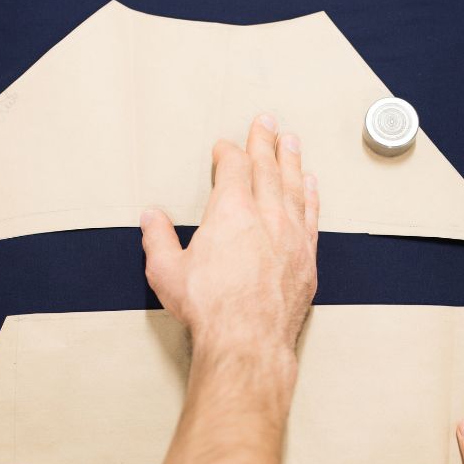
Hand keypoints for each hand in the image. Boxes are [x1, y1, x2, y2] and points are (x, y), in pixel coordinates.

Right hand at [140, 114, 318, 355]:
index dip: (229, 153)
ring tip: (291, 141)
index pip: (234, 168)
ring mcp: (291, 235)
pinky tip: (311, 184)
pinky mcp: (307, 257)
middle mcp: (266, 215)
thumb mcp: (166, 271)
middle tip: (266, 122)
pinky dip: (311, 195)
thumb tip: (151, 217)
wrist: (248, 341)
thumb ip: (157, 238)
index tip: (225, 147)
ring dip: (292, 160)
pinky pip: (311, 214)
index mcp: (231, 211)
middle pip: (268, 167)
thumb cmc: (208, 308)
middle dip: (264, 142)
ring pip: (294, 186)